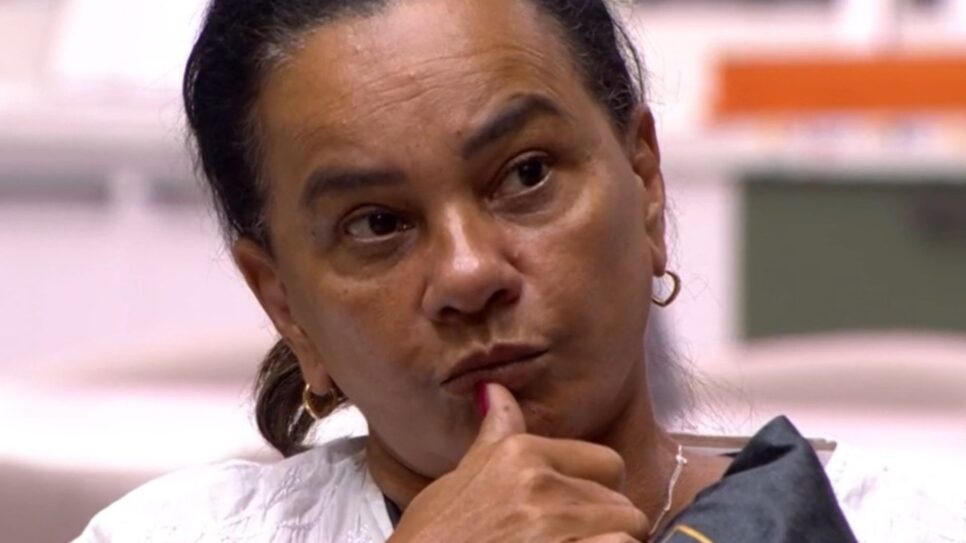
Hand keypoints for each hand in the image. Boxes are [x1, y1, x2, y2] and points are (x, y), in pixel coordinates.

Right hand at [388, 383, 649, 542]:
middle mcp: (540, 483)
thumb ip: (493, 438)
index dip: (596, 492)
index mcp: (518, 454)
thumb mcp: (455, 481)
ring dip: (610, 542)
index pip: (606, 463)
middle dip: (605, 525)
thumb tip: (496, 391)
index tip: (577, 513)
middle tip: (571, 538)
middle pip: (622, 501)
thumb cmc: (431, 539)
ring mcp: (552, 526)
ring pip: (629, 528)